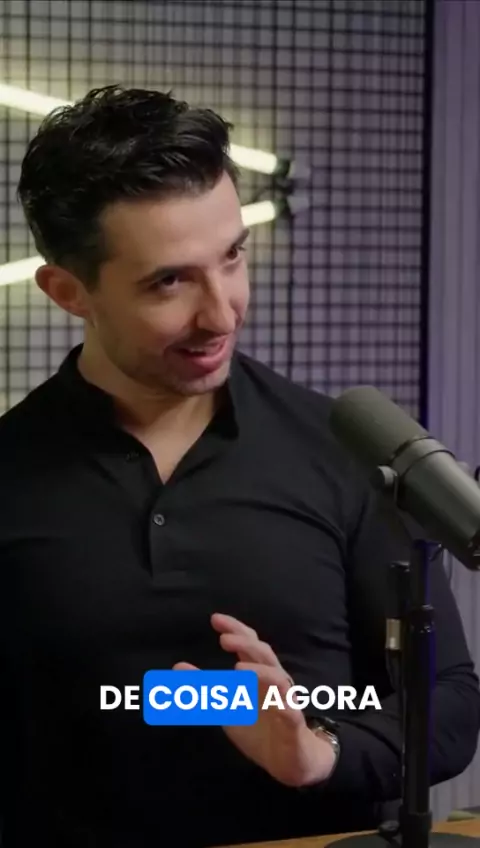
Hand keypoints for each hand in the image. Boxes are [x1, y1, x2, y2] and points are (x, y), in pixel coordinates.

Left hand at [173, 612, 336, 787]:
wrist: (288, 762)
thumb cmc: (258, 728)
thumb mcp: (225, 708)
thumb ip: (204, 689)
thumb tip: (177, 667)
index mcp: (258, 675)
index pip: (250, 644)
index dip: (235, 629)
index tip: (215, 619)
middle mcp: (273, 682)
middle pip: (264, 654)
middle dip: (245, 644)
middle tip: (224, 640)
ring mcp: (285, 701)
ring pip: (279, 679)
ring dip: (260, 671)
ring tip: (238, 669)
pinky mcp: (294, 724)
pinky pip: (290, 711)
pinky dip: (281, 704)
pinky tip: (271, 702)